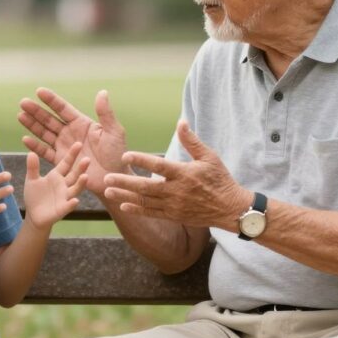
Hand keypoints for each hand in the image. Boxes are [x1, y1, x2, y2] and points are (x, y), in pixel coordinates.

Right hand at [18, 88, 126, 195]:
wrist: (114, 178)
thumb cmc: (118, 154)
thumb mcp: (114, 132)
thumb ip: (105, 113)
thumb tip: (102, 92)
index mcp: (82, 124)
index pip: (63, 109)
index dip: (51, 100)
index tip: (39, 91)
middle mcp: (71, 133)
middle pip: (50, 119)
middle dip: (36, 111)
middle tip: (23, 102)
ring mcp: (64, 147)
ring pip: (44, 133)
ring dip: (32, 125)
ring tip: (20, 116)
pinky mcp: (61, 161)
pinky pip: (45, 152)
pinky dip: (35, 146)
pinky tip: (25, 139)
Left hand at [24, 142, 89, 229]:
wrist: (34, 215)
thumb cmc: (35, 195)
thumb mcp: (32, 179)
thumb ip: (33, 167)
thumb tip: (31, 153)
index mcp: (56, 176)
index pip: (66, 163)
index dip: (72, 154)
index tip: (78, 144)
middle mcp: (64, 185)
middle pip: (74, 175)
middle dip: (80, 168)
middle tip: (87, 159)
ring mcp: (65, 197)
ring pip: (75, 189)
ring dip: (80, 184)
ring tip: (85, 177)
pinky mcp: (62, 209)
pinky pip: (68, 206)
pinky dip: (71, 203)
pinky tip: (75, 201)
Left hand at [102, 120, 251, 229]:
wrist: (230, 209)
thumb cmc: (220, 179)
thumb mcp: (209, 157)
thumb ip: (191, 141)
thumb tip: (180, 122)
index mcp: (184, 174)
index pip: (158, 166)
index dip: (141, 160)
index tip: (125, 156)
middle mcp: (176, 191)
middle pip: (145, 187)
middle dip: (124, 182)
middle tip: (107, 178)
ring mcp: (174, 206)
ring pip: (145, 202)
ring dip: (125, 197)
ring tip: (107, 192)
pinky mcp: (174, 216)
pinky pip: (152, 213)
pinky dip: (137, 210)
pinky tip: (123, 206)